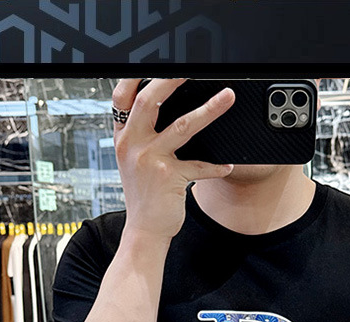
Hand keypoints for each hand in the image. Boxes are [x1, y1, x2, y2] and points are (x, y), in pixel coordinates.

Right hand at [111, 78, 235, 239]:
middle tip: (194, 69)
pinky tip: (227, 165)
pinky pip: (199, 165)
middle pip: (149, 101)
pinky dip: (215, 166)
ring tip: (227, 97)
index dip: (136, 76)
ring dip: (209, 110)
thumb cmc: (144, 196)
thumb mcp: (133, 162)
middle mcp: (132, 145)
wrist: (145, 230)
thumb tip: (164, 107)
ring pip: (183, 126)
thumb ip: (142, 136)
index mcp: (123, 137)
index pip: (121, 97)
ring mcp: (149, 160)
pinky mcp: (168, 178)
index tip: (156, 63)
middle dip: (172, 80)